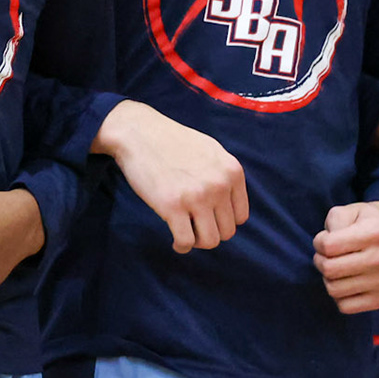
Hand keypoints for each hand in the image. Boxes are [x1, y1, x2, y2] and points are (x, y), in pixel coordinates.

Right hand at [92, 100, 246, 251]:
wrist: (138, 132)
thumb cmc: (171, 140)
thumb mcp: (210, 150)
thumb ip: (223, 175)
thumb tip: (229, 204)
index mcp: (232, 171)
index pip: (240, 216)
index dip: (222, 221)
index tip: (208, 219)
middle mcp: (219, 185)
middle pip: (227, 232)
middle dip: (209, 232)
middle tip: (193, 226)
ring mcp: (196, 196)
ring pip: (210, 241)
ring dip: (197, 242)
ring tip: (185, 233)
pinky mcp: (172, 206)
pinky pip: (186, 241)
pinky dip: (181, 246)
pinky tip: (175, 241)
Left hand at [314, 201, 378, 313]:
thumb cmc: (363, 223)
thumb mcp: (348, 211)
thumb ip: (333, 221)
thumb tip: (327, 247)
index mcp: (376, 232)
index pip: (328, 246)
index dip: (319, 241)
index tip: (325, 239)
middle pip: (329, 269)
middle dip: (320, 260)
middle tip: (326, 255)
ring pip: (334, 290)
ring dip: (328, 278)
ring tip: (336, 266)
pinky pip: (345, 306)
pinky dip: (339, 295)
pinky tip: (346, 281)